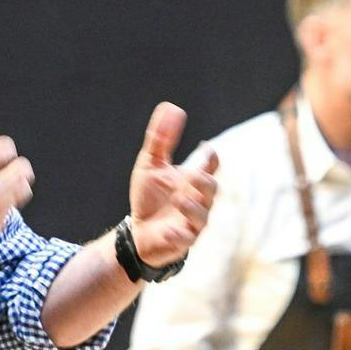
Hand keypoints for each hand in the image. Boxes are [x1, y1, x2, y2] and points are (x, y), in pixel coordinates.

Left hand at [128, 102, 217, 267]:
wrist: (138, 233)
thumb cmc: (150, 198)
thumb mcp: (150, 165)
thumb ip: (161, 138)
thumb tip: (171, 107)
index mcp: (193, 181)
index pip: (210, 166)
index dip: (210, 158)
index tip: (204, 148)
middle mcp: (198, 200)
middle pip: (212, 190)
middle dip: (204, 182)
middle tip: (193, 175)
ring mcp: (191, 223)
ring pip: (202, 216)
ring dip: (192, 207)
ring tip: (178, 200)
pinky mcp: (181, 242)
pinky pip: (186, 239)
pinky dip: (179, 235)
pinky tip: (169, 229)